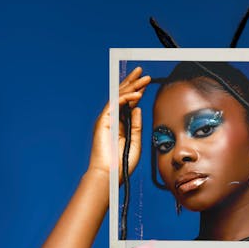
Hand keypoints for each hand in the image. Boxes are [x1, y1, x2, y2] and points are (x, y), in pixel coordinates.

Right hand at [88, 67, 150, 181]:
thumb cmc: (121, 163)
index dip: (136, 91)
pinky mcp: (103, 122)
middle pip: (122, 96)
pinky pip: (114, 105)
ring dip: (131, 86)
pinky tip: (136, 95)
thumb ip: (136, 125)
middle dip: (133, 83)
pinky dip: (125, 98)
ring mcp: (107, 120)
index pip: (128, 103)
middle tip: (142, 72)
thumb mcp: (135, 142)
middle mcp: (112, 120)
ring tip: (142, 78)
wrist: (110, 174)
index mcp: (120, 124)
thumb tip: (138, 108)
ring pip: (118, 97)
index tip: (145, 83)